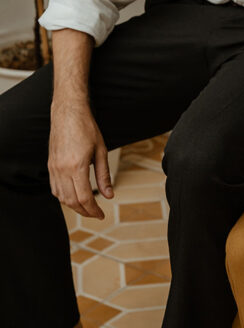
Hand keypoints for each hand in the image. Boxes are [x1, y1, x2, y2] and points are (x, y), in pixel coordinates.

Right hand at [48, 99, 112, 217]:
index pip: (85, 197)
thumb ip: (104, 175)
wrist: (68, 112)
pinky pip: (54, 188)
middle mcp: (62, 169)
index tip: (101, 214)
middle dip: (85, 211)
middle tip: (96, 213)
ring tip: (87, 207)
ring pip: (61, 197)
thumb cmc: (86, 128)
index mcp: (77, 166)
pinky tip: (73, 196)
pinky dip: (64, 197)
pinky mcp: (50, 165)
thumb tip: (109, 195)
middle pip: (72, 201)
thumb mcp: (101, 151)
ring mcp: (54, 168)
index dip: (94, 210)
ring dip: (74, 206)